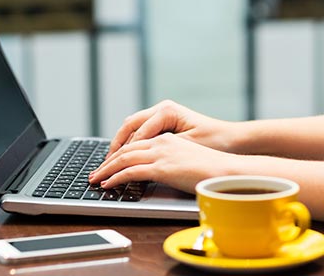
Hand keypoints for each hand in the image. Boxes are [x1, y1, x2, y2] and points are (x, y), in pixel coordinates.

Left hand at [89, 132, 241, 192]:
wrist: (228, 170)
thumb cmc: (213, 168)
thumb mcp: (187, 159)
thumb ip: (170, 161)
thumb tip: (158, 172)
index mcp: (168, 138)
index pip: (135, 143)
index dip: (118, 153)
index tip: (108, 163)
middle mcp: (162, 142)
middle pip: (125, 149)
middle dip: (107, 161)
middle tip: (95, 172)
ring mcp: (162, 153)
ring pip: (124, 159)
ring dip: (106, 170)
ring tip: (96, 179)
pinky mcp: (163, 167)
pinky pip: (131, 171)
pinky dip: (116, 178)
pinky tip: (108, 184)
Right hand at [107, 100, 233, 157]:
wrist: (232, 138)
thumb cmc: (215, 142)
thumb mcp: (187, 148)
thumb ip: (162, 151)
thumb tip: (136, 160)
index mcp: (167, 111)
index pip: (137, 134)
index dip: (123, 153)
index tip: (113, 169)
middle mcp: (162, 108)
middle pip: (128, 126)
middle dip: (115, 148)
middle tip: (103, 167)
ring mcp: (161, 113)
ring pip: (131, 128)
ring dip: (120, 146)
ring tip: (109, 164)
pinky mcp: (163, 122)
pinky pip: (140, 131)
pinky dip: (130, 144)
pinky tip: (123, 158)